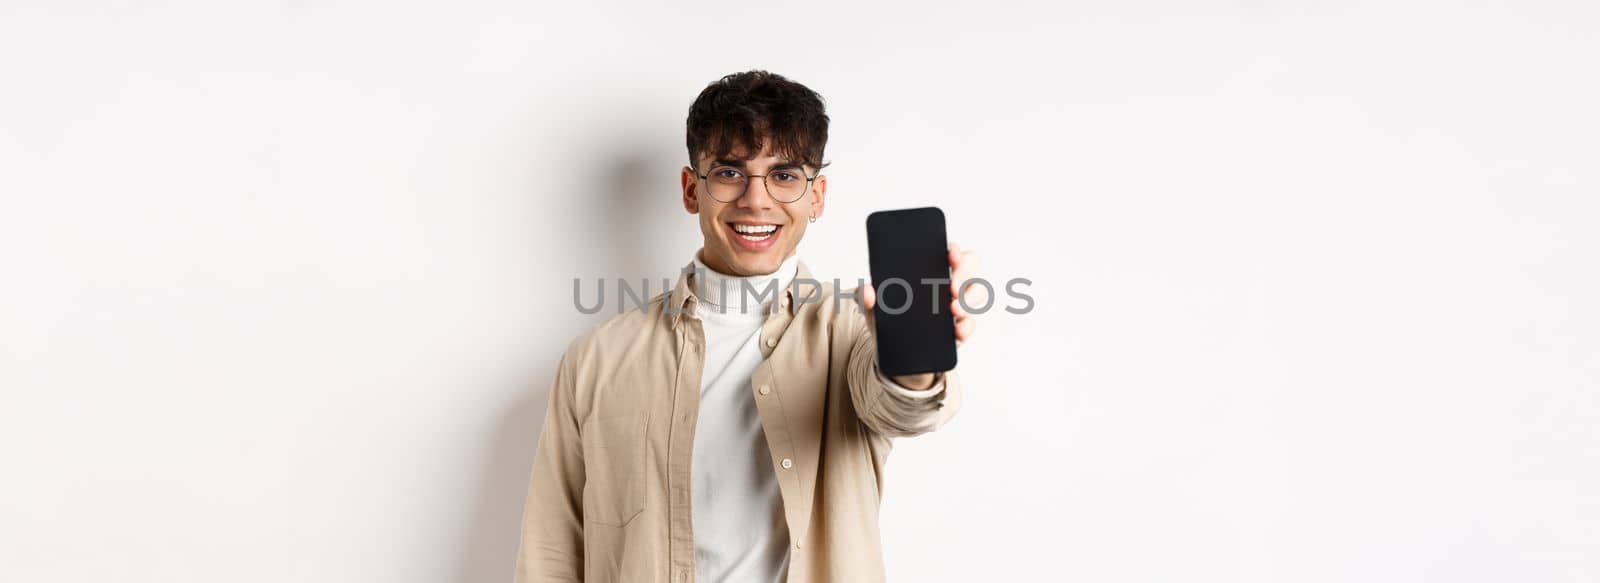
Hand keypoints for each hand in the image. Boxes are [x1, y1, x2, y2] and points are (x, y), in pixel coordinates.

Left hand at [858, 243, 983, 388]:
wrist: (891, 353)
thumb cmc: (887, 317)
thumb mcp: (872, 305)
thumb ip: (864, 294)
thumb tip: (867, 293)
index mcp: (930, 270)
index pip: (951, 252)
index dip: (955, 251)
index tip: (950, 255)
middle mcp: (948, 284)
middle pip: (970, 268)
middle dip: (965, 274)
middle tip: (952, 286)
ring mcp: (956, 306)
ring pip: (976, 294)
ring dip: (969, 300)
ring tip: (953, 309)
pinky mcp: (958, 329)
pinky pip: (970, 324)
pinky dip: (966, 327)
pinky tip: (957, 330)